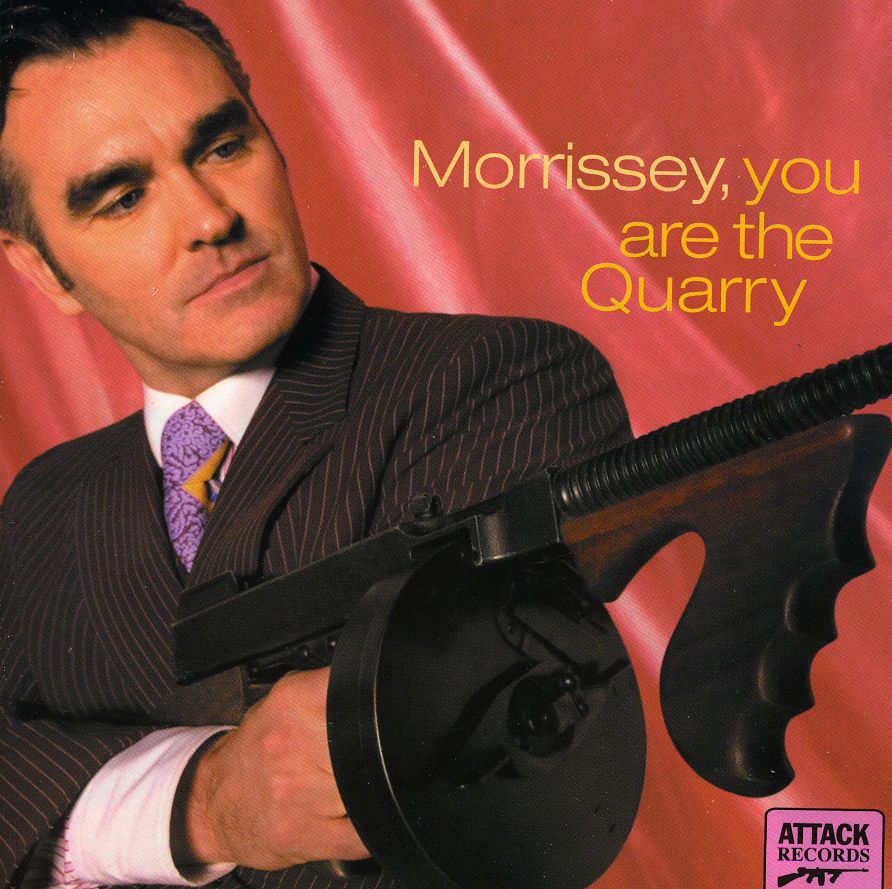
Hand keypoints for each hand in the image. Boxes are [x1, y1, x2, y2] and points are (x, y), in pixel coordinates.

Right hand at [185, 667, 368, 868]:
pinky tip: (356, 815)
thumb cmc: (252, 753)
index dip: (382, 705)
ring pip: (369, 787)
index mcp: (293, 702)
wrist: (209, 802)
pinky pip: (361, 835)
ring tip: (352, 781)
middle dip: (375, 750)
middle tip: (360, 754)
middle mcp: (293, 745)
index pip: (360, 695)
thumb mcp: (285, 700)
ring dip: (371, 787)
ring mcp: (298, 794)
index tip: (387, 714)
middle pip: (371, 743)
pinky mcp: (302, 836)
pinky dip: (371, 827)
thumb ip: (328, 689)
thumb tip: (377, 684)